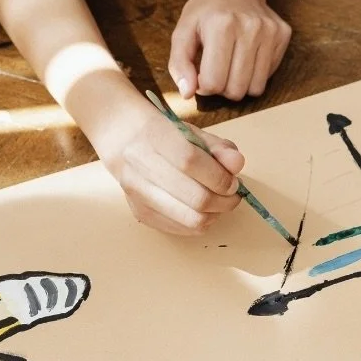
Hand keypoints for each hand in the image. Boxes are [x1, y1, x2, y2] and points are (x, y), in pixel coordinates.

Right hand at [102, 105, 245, 234]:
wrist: (123, 138)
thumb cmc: (164, 134)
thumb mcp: (193, 132)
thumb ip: (218, 147)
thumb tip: (237, 164)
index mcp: (153, 136)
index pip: (191, 162)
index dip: (219, 177)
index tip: (233, 181)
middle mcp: (139, 165)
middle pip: (194, 197)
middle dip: (224, 201)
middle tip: (233, 194)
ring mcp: (136, 193)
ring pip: (190, 219)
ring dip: (215, 215)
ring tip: (221, 202)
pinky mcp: (138, 212)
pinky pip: (180, 229)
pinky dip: (200, 223)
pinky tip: (204, 210)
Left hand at [168, 0, 291, 101]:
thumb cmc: (205, 10)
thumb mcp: (182, 32)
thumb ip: (179, 64)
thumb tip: (188, 93)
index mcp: (221, 26)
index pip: (213, 82)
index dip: (203, 85)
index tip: (201, 73)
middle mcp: (250, 27)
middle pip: (236, 90)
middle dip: (222, 88)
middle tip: (216, 70)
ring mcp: (270, 31)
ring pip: (256, 88)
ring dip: (240, 84)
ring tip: (231, 66)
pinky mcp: (283, 34)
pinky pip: (269, 75)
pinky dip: (255, 73)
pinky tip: (246, 55)